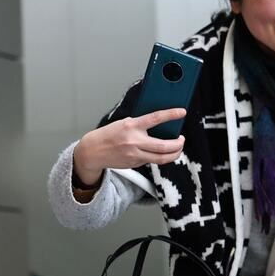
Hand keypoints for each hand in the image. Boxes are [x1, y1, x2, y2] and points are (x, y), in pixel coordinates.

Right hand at [72, 108, 187, 185]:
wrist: (93, 151)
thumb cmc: (108, 135)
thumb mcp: (124, 123)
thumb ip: (140, 124)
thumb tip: (159, 125)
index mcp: (131, 126)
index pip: (155, 118)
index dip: (171, 114)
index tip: (182, 112)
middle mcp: (134, 141)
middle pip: (164, 146)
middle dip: (178, 144)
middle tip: (181, 140)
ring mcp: (135, 154)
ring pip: (162, 158)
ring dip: (174, 154)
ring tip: (177, 148)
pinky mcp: (135, 163)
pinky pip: (152, 161)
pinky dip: (159, 157)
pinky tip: (160, 152)